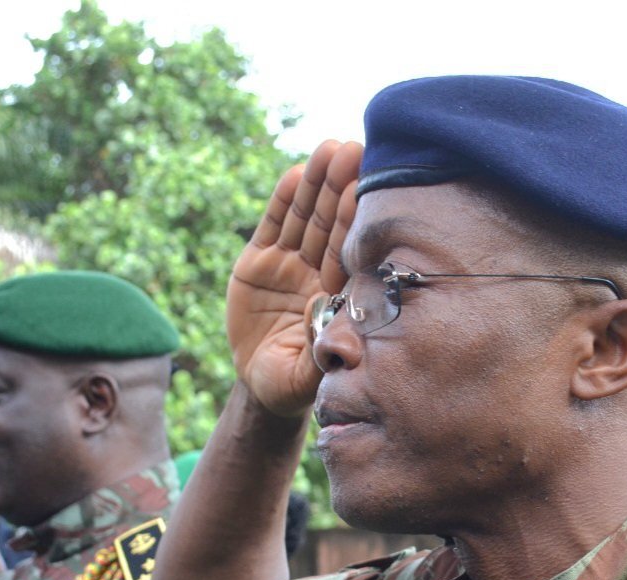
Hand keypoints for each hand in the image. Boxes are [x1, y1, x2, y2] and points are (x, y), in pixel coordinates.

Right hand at [227, 139, 361, 417]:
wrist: (262, 383)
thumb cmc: (293, 384)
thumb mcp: (306, 375)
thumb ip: (318, 347)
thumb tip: (325, 316)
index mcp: (336, 295)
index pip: (346, 251)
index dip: (353, 220)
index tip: (366, 189)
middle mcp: (317, 272)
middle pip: (329, 224)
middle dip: (340, 188)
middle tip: (354, 151)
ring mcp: (289, 264)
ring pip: (305, 217)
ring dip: (316, 184)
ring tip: (329, 150)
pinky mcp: (260, 261)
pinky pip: (274, 225)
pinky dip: (284, 201)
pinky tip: (297, 174)